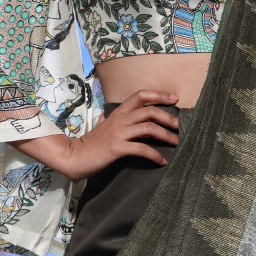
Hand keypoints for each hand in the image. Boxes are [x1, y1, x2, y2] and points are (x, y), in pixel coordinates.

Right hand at [9, 89, 179, 179]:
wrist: (74, 156)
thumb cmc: (90, 143)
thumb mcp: (101, 125)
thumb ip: (108, 118)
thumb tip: (109, 114)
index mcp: (118, 112)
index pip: (141, 95)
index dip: (159, 95)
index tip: (174, 98)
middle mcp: (120, 119)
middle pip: (150, 111)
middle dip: (169, 118)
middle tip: (181, 127)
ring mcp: (119, 133)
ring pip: (149, 128)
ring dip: (167, 136)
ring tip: (177, 143)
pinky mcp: (117, 148)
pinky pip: (141, 149)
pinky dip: (154, 155)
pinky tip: (162, 161)